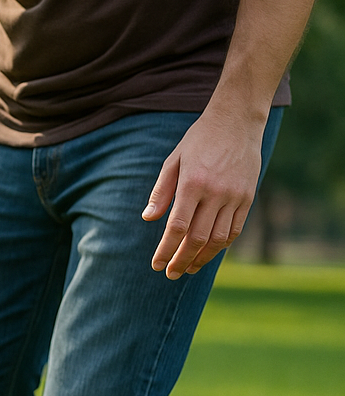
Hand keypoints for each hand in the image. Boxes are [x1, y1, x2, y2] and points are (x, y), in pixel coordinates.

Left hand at [142, 107, 266, 278]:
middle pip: (197, 238)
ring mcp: (235, 196)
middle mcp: (216, 193)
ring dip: (202, 258)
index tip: (156, 265)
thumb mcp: (173, 161)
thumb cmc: (199, 141)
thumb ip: (161, 192)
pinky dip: (222, 245)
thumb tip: (148, 219)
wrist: (237, 121)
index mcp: (192, 183)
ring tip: (189, 269)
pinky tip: (209, 252)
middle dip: (182, 260)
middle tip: (170, 274)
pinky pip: (235, 229)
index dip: (165, 250)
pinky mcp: (248, 197)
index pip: (177, 227)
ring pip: (219, 238)